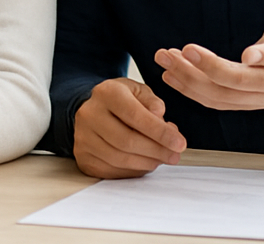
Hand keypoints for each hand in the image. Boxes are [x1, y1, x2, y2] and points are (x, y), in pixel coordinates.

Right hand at [72, 77, 186, 178]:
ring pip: (120, 159)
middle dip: (156, 151)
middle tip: (175, 155)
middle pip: (127, 141)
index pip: (134, 115)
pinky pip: (112, 171)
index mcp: (106, 93)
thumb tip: (160, 119)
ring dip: (147, 163)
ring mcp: (83, 138)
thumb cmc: (120, 101)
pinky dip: (134, 170)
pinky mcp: (83, 157)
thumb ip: (152, 102)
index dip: (160, 132)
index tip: (180, 143)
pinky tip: (144, 162)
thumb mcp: (138, 91)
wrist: (92, 110)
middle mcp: (89, 114)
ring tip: (162, 158)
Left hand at [154, 0, 263, 125]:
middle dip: (212, 67)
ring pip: (224, 95)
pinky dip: (191, 90)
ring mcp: (260, 96)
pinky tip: (170, 74)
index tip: (246, 53)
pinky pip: (216, 102)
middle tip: (184, 49)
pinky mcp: (243, 103)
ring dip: (191, 78)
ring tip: (165, 57)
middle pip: (244, 81)